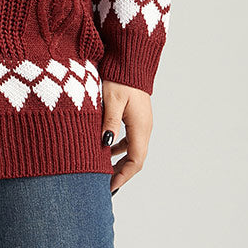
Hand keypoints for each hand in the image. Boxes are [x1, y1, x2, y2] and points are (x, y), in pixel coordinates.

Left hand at [101, 79, 152, 193]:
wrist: (130, 59)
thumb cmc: (120, 77)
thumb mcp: (112, 99)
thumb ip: (110, 122)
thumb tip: (106, 144)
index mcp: (140, 126)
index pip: (135, 161)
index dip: (123, 176)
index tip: (109, 187)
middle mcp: (145, 127)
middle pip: (135, 159)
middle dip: (120, 173)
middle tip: (103, 184)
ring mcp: (141, 122)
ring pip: (133, 150)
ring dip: (120, 162)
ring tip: (103, 171)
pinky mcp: (136, 116)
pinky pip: (131, 139)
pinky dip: (120, 148)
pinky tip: (107, 149)